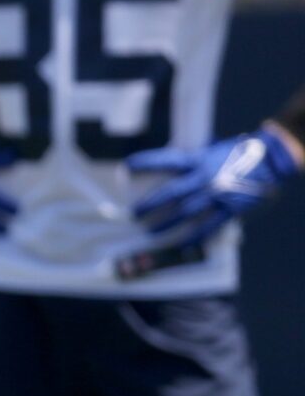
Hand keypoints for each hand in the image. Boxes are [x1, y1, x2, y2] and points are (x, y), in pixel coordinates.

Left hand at [126, 124, 298, 249]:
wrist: (269, 160)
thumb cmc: (235, 154)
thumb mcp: (209, 151)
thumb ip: (190, 161)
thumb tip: (164, 167)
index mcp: (198, 160)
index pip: (167, 160)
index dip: (146, 163)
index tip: (126, 167)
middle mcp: (205, 177)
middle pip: (171, 193)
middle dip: (150, 204)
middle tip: (134, 213)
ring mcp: (217, 194)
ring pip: (186, 212)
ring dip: (167, 223)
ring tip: (151, 231)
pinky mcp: (230, 208)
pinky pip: (209, 226)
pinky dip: (195, 237)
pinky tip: (182, 244)